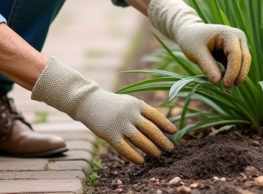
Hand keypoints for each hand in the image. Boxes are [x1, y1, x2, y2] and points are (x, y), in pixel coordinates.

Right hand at [31, 57, 175, 163]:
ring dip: (151, 149)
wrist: (88, 102)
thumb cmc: (111, 104)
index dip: (166, 124)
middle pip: (151, 129)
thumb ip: (141, 112)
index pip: (155, 115)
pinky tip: (141, 161)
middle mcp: (130, 113)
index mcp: (136, 104)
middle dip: (162, 140)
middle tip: (170, 148)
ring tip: (158, 155)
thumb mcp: (127, 102)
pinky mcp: (110, 134)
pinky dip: (135, 156)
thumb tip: (160, 125)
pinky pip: (125, 148)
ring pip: (141, 140)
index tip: (174, 132)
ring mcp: (120, 124)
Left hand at [148, 0, 250, 87]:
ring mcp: (238, 44)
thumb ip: (207, 66)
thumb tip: (218, 81)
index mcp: (229, 34)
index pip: (235, 54)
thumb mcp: (196, 53)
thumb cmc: (191, 40)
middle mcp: (238, 37)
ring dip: (236, 75)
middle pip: (244, 59)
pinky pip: (238, 65)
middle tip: (227, 87)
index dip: (233, 71)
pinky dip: (232, 73)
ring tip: (225, 85)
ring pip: (243, 63)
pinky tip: (224, 80)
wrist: (189, 33)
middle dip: (237, 75)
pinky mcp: (235, 52)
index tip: (226, 84)